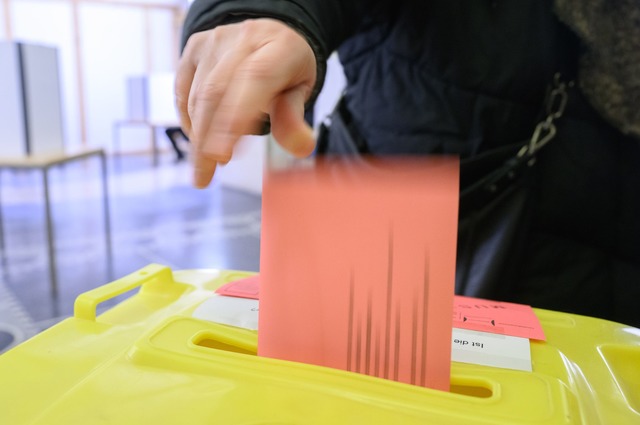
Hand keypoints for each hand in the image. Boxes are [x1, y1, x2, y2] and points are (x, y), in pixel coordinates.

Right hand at [176, 19, 317, 187]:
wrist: (270, 34)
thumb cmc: (286, 68)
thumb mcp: (301, 91)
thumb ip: (294, 119)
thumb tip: (301, 147)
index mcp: (280, 48)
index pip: (256, 79)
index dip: (235, 117)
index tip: (222, 154)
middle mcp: (244, 39)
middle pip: (216, 91)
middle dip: (206, 139)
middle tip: (204, 175)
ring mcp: (215, 41)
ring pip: (197, 95)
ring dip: (198, 135)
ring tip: (208, 163)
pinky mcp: (194, 48)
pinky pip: (183, 90)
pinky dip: (189, 120)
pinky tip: (200, 140)